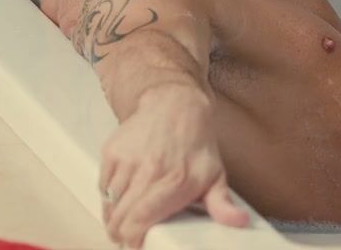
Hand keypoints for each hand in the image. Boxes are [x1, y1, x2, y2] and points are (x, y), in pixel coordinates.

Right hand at [99, 85, 247, 247]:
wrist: (175, 105)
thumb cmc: (195, 143)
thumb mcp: (215, 175)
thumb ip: (222, 204)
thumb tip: (238, 222)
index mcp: (176, 181)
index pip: (141, 219)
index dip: (132, 238)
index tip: (135, 245)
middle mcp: (150, 170)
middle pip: (121, 216)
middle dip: (120, 233)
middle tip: (126, 238)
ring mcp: (128, 160)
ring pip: (109, 202)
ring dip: (113, 217)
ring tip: (122, 222)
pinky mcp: (112, 152)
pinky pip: (102, 185)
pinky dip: (107, 197)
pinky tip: (119, 199)